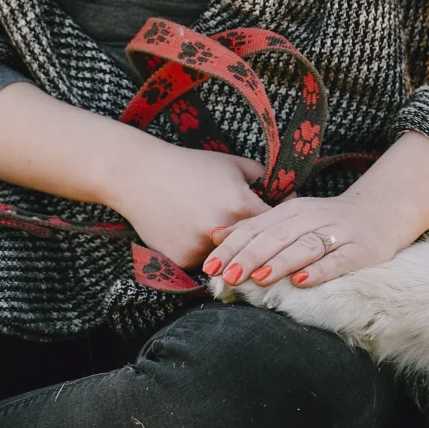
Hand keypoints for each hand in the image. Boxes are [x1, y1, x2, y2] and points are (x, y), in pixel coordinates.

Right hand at [102, 143, 267, 268]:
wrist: (140, 176)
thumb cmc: (191, 165)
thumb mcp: (233, 164)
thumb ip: (263, 178)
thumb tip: (288, 195)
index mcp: (241, 207)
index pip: (275, 228)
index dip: (280, 227)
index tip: (281, 227)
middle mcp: (223, 232)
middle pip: (253, 249)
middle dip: (258, 246)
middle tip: (262, 243)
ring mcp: (200, 248)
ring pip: (227, 260)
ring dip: (230, 254)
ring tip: (220, 237)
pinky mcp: (180, 260)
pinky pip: (201, 264)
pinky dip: (201, 254)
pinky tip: (192, 237)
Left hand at [205, 129, 428, 289]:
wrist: (382, 212)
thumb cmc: (328, 221)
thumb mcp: (290, 218)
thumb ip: (256, 227)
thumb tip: (215, 235)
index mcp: (292, 210)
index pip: (256, 228)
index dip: (232, 247)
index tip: (210, 268)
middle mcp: (313, 218)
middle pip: (277, 237)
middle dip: (250, 257)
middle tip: (228, 277)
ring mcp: (338, 233)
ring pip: (305, 246)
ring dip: (281, 262)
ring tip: (260, 278)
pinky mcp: (361, 250)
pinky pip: (339, 261)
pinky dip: (321, 270)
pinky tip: (304, 281)